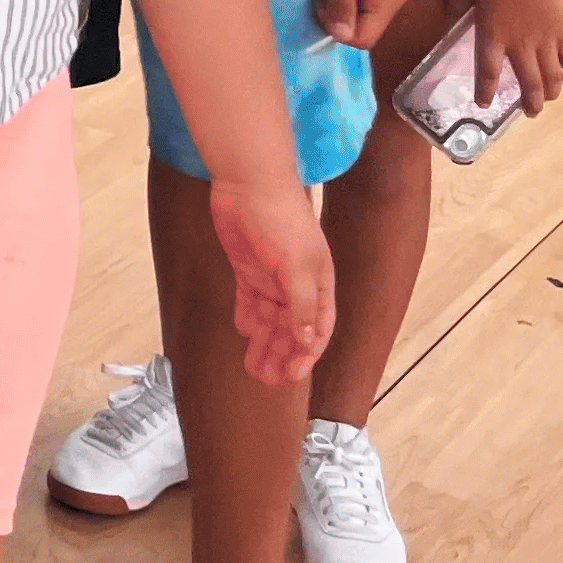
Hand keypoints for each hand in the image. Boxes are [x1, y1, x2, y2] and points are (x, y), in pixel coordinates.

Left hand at [207, 176, 334, 385]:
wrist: (248, 180)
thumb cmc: (280, 217)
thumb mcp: (296, 265)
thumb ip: (303, 304)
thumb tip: (308, 341)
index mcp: (318, 283)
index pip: (316, 329)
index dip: (305, 355)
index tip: (291, 378)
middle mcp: (297, 284)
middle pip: (291, 330)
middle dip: (281, 356)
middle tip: (266, 382)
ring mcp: (271, 276)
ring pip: (270, 320)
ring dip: (264, 344)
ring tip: (253, 370)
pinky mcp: (248, 267)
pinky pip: (250, 301)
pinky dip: (248, 318)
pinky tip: (244, 334)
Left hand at [314, 0, 407, 55]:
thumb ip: (341, 5)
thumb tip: (341, 37)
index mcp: (389, 2)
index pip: (363, 40)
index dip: (336, 30)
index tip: (319, 3)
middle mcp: (394, 0)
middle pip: (363, 28)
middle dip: (336, 18)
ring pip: (359, 12)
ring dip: (338, 3)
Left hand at [448, 0, 562, 114]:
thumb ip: (456, 5)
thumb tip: (449, 14)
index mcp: (493, 35)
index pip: (488, 72)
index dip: (486, 91)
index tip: (484, 104)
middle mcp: (521, 44)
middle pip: (529, 83)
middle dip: (531, 103)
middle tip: (530, 113)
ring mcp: (545, 40)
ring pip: (553, 77)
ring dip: (551, 93)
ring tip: (548, 99)